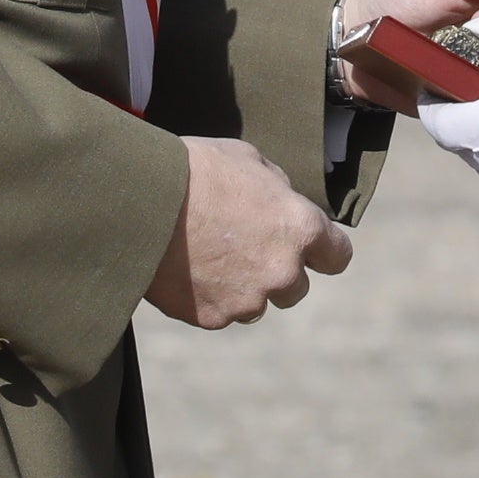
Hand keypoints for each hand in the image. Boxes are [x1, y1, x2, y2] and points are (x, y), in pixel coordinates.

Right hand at [147, 136, 354, 327]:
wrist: (140, 200)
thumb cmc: (196, 170)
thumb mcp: (248, 159)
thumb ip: (276, 188)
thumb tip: (281, 200)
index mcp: (300, 229)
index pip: (338, 256)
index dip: (324, 251)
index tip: (311, 250)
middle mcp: (282, 273)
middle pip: (296, 289)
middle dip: (276, 272)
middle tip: (244, 249)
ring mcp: (246, 301)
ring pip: (255, 304)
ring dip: (242, 288)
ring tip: (207, 257)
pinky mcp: (211, 317)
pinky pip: (217, 313)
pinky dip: (205, 297)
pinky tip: (184, 269)